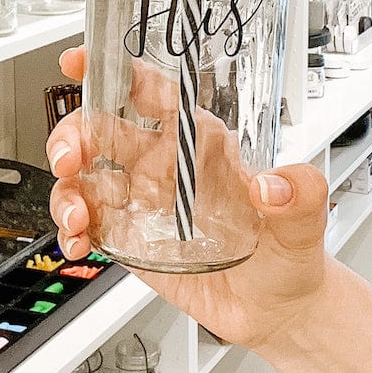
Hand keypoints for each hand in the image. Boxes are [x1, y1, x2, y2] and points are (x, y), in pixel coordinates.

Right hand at [47, 46, 330, 354]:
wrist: (278, 309)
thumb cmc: (289, 253)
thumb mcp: (304, 222)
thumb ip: (300, 194)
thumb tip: (274, 184)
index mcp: (200, 142)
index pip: (153, 92)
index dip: (114, 72)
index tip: (81, 63)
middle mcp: (166, 165)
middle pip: (102, 128)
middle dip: (74, 134)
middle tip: (70, 159)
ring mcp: (143, 201)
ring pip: (85, 177)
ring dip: (67, 190)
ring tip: (77, 218)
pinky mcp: (130, 239)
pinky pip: (88, 224)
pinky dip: (72, 231)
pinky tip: (79, 243)